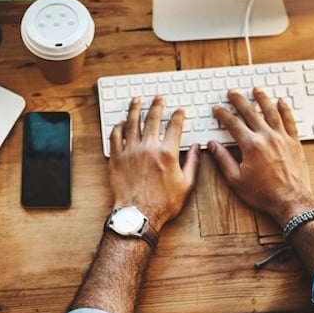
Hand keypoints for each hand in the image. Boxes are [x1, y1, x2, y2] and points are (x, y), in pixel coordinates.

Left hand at [109, 96, 199, 229]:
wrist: (139, 214)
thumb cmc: (163, 204)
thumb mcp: (186, 184)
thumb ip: (192, 163)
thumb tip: (197, 148)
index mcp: (167, 153)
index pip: (175, 126)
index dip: (179, 115)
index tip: (180, 111)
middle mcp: (148, 148)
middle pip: (152, 119)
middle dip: (157, 106)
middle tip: (158, 98)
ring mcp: (130, 151)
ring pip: (132, 123)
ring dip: (135, 109)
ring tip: (137, 100)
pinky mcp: (117, 158)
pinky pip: (116, 136)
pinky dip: (118, 127)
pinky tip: (121, 122)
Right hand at [208, 88, 313, 226]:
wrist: (290, 200)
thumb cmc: (264, 193)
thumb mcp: (236, 179)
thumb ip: (223, 159)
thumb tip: (213, 145)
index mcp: (250, 145)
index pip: (233, 124)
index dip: (223, 115)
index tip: (217, 110)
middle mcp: (266, 137)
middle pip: (250, 112)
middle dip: (239, 100)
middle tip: (232, 93)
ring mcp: (282, 138)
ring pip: (271, 111)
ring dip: (262, 98)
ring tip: (256, 89)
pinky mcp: (294, 142)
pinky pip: (289, 120)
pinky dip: (285, 109)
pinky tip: (281, 101)